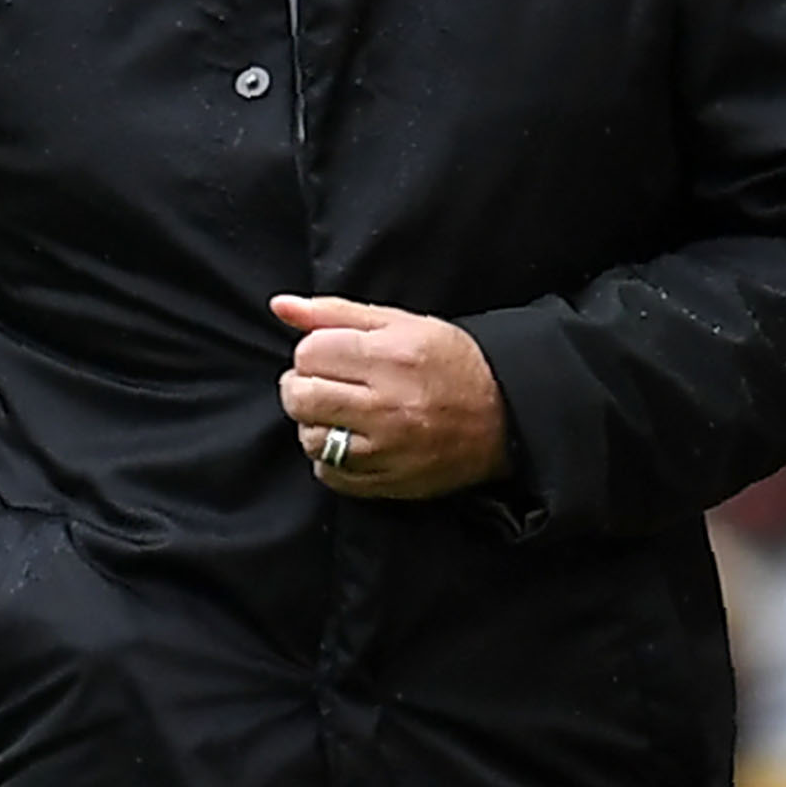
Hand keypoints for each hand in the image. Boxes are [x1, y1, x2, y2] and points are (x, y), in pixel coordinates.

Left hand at [273, 296, 507, 498]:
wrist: (505, 416)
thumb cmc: (449, 362)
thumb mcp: (400, 323)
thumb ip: (334, 313)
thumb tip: (280, 305)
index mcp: (391, 357)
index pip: (308, 354)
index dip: (312, 353)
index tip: (332, 356)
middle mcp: (388, 405)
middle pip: (300, 398)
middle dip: (301, 387)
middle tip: (325, 384)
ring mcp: (389, 449)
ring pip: (310, 438)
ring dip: (315, 424)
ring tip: (341, 413)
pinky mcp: (390, 481)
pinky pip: (330, 474)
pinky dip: (330, 459)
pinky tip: (352, 441)